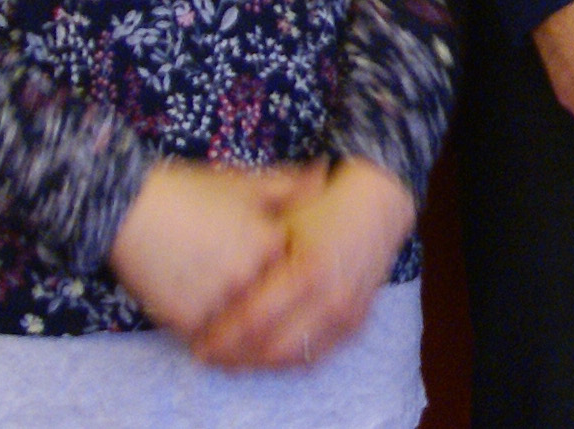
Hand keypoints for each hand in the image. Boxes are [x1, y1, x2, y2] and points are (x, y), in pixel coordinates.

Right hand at [104, 162, 288, 338]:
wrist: (126, 207)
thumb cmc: (187, 192)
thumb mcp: (241, 184)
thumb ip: (287, 187)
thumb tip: (323, 174)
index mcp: (267, 242)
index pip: (297, 274)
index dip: (293, 278)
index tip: (290, 280)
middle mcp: (247, 275)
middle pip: (272, 306)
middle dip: (272, 311)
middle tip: (266, 314)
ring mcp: (217, 300)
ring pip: (244, 330)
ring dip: (246, 335)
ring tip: (238, 328)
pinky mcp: (186, 319)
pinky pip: (212, 341)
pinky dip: (216, 341)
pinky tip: (215, 337)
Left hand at [188, 158, 416, 368]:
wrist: (376, 208)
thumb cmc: (320, 210)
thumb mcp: (280, 224)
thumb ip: (251, 258)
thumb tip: (206, 288)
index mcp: (307, 270)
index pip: (254, 320)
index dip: (223, 337)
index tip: (197, 342)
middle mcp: (330, 298)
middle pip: (271, 347)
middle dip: (235, 357)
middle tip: (207, 356)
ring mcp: (346, 315)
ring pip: (292, 358)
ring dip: (258, 364)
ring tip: (229, 361)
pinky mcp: (355, 325)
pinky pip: (314, 357)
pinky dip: (284, 362)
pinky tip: (262, 357)